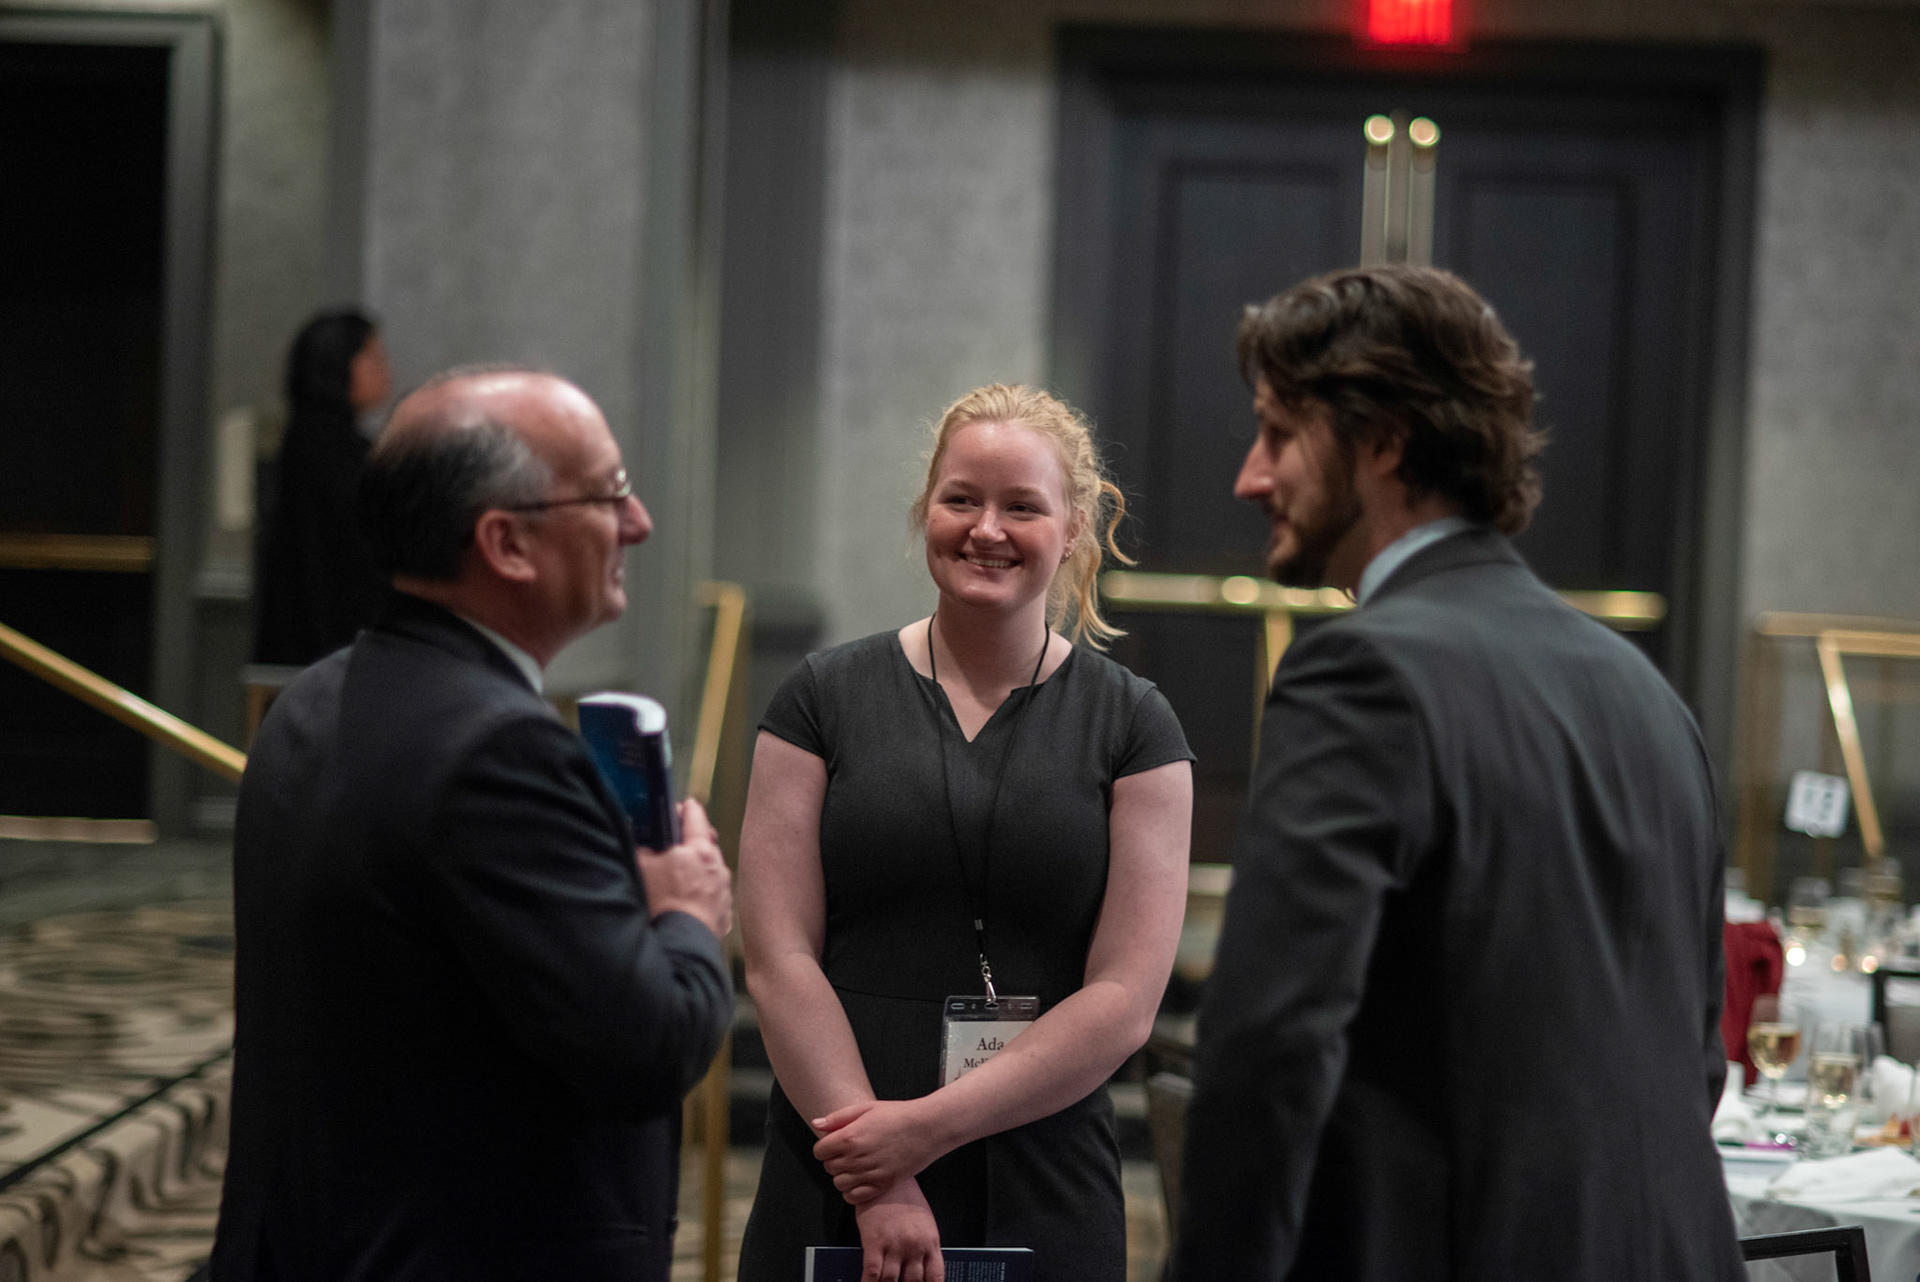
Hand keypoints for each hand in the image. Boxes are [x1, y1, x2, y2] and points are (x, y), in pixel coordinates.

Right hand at [637, 798, 732, 938]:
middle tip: (677, 848)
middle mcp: (717, 866)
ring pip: (711, 871)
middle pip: (706, 845)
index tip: (686, 805)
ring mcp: (724, 889)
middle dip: (692, 845)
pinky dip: (702, 895)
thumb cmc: (663, 904)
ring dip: (698, 872)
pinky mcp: (725, 911)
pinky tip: (687, 903)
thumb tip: (643, 844)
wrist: (681, 942)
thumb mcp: (643, 869)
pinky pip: (713, 895)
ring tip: (679, 883)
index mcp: (699, 850)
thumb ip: (644, 850)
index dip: (688, 809)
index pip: (695, 817)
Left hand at [814, 1098, 946, 1203]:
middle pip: (828, 1168)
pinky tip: (861, 1180)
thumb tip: (816, 1123)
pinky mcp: (883, 1184)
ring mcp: (870, 1173)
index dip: (824, 1147)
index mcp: (850, 1136)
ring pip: (839, 1184)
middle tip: (848, 1152)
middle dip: (834, 1160)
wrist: (927, 1127)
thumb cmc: (898, 1115)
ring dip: (843, 1176)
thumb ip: (838, 1118)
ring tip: (855, 1166)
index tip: (834, 1144)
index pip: (819, 1151)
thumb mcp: (866, 1108)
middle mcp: (857, 1157)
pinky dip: (852, 1192)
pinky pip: (854, 1198)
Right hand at [852, 1177, 943, 1281]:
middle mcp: (914, 1246)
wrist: (887, 1178)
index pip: (935, 1277)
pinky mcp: (874, 1243)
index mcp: (930, 1241)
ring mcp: (894, 1246)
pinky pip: (872, 1273)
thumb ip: (925, 1245)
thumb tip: (921, 1267)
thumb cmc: (904, 1195)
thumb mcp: (924, 1220)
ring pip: (891, 1281)